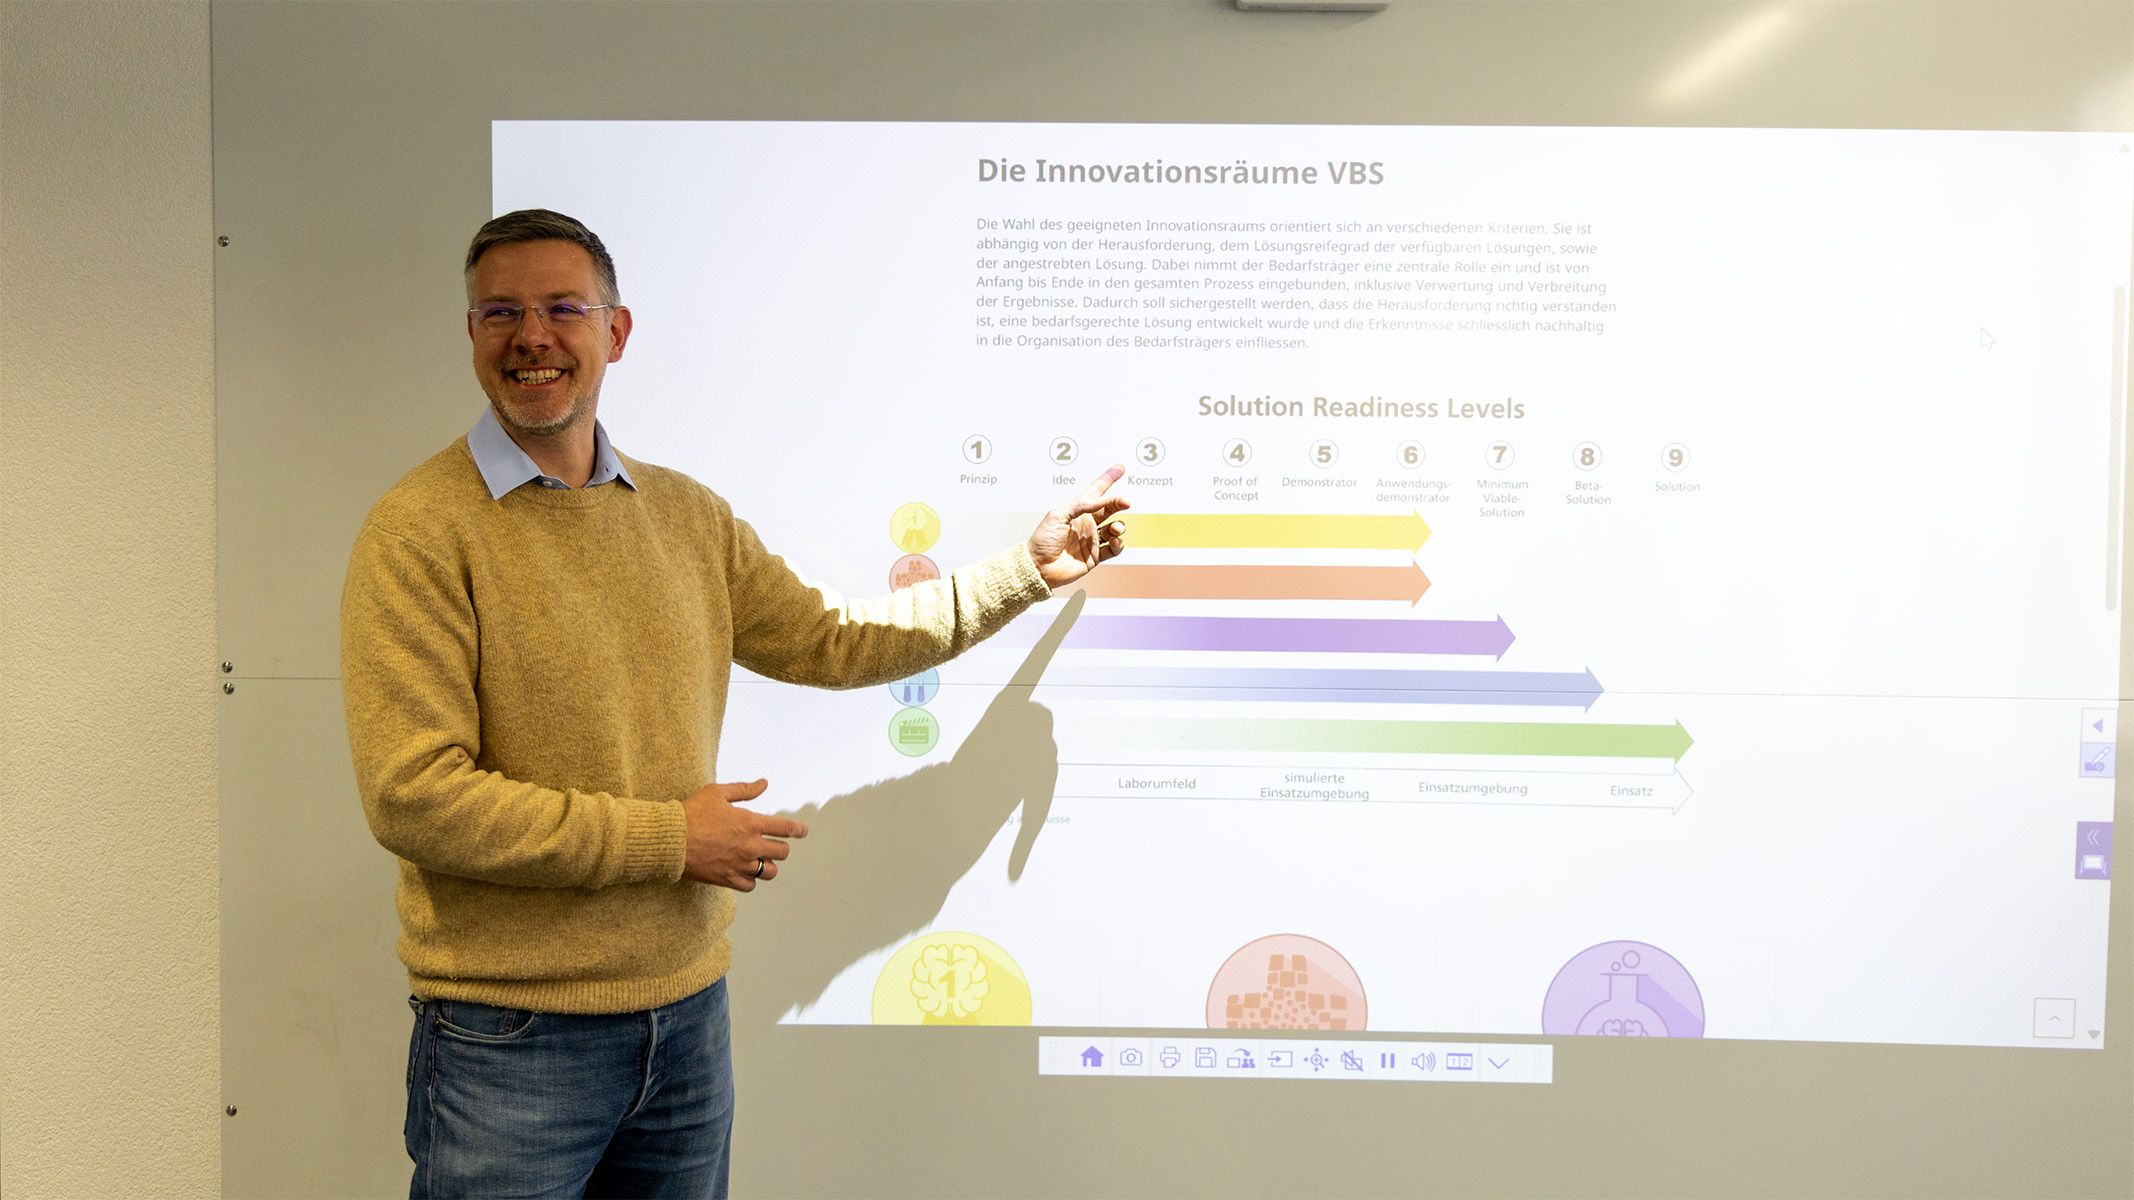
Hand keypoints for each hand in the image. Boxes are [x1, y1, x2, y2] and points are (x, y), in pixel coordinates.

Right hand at [681, 778, 806, 890]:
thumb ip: (744, 789)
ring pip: (770, 872)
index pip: (786, 829)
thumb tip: (764, 783)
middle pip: (782, 852)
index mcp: (751, 823)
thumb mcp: (718, 793)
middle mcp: (750, 845)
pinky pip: (750, 886)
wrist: (671, 839)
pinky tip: (745, 873)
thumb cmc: (692, 813)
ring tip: (762, 861)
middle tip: (776, 845)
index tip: (802, 831)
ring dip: (769, 866)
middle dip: (782, 848)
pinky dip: (751, 880)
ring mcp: (740, 864)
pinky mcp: (728, 878)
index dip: (798, 830)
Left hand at [1026, 465, 1129, 588]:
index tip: (1120, 468)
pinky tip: (1114, 541)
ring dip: (1119, 526)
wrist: (1039, 566)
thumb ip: (1081, 505)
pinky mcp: (1095, 556)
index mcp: (1077, 511)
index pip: (1095, 492)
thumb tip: (1101, 501)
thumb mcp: (1059, 514)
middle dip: (1119, 502)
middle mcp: (1086, 524)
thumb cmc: (1043, 539)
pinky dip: (1118, 544)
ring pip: (1114, 528)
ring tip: (1114, 528)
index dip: (1107, 479)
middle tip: (1126, 502)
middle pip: (1109, 508)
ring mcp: (1091, 540)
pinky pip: (1114, 549)